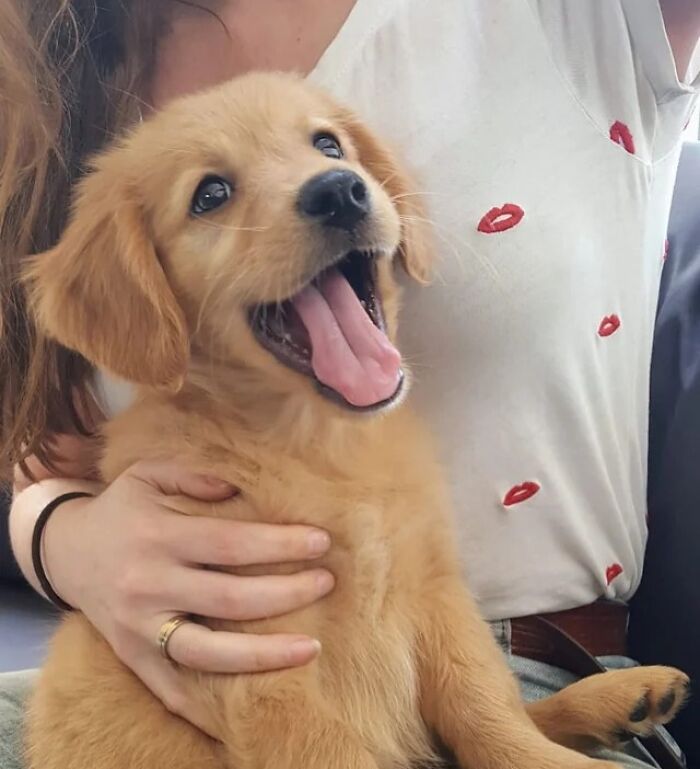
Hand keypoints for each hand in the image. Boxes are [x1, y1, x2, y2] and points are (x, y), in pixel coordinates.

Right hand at [42, 459, 333, 735]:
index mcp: (156, 535)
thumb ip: (193, 474)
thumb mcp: (148, 474)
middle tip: (327, 582)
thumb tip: (239, 487)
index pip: (230, 543)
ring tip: (311, 648)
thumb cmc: (123, 508)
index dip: (279, 545)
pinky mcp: (132, 656)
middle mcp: (147, 584)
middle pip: (229, 599)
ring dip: (263, 655)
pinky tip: (250, 706)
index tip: (321, 541)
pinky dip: (208, 706)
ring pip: (207, 653)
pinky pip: (171, 689)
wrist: (66, 551)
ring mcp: (138, 628)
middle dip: (286, 593)